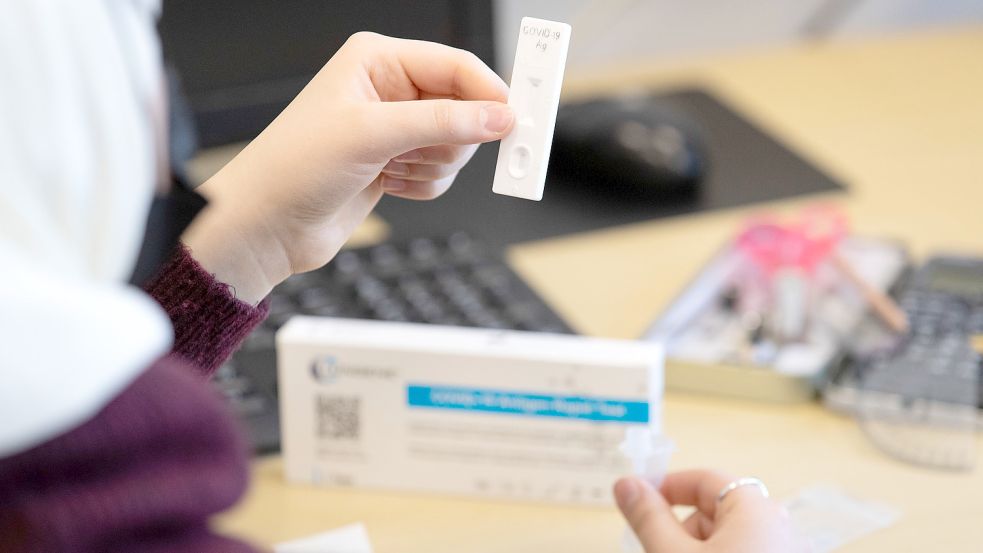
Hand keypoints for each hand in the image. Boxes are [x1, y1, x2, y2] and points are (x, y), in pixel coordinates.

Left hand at [182, 32, 513, 303]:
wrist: (266, 225)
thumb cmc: (294, 166)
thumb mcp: (373, 134)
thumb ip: (443, 123)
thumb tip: (498, 117)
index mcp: (379, 60)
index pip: (456, 66)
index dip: (488, 93)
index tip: (515, 120)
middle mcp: (389, 91)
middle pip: (464, 110)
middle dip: (447, 141)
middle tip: (418, 154)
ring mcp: (394, 130)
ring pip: (455, 147)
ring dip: (430, 167)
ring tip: (388, 170)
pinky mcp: (396, 164)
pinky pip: (440, 174)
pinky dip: (421, 186)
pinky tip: (385, 184)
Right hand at [614, 470, 808, 552]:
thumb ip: (649, 518)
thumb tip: (626, 484)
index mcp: (758, 510)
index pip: (705, 479)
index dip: (667, 487)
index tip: (639, 502)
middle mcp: (781, 528)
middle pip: (716, 511)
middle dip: (681, 530)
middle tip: (658, 552)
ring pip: (729, 540)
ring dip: (697, 550)